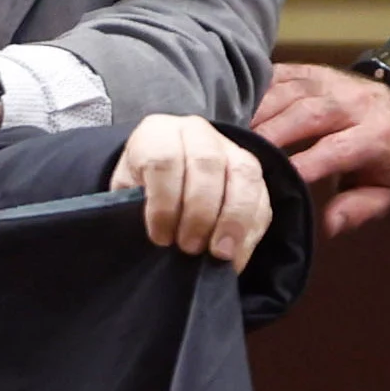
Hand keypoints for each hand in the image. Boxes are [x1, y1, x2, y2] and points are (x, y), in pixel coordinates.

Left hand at [109, 114, 274, 270]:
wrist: (164, 171)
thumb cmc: (142, 186)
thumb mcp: (127, 192)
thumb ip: (134, 207)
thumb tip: (156, 239)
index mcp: (159, 133)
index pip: (164, 160)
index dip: (164, 203)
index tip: (160, 237)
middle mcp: (197, 133)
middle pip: (207, 164)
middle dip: (200, 212)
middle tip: (189, 247)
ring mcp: (231, 150)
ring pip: (243, 176)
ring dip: (233, 219)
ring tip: (219, 254)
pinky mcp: (255, 174)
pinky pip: (262, 199)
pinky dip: (250, 232)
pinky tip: (235, 257)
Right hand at [249, 61, 389, 237]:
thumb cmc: (388, 158)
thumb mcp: (387, 191)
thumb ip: (358, 209)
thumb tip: (327, 225)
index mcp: (375, 134)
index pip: (333, 150)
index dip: (300, 166)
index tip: (269, 185)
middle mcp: (351, 102)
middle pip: (304, 114)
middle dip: (269, 136)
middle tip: (237, 158)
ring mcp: (328, 81)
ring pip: (287, 93)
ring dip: (255, 114)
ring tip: (229, 136)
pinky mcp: (310, 70)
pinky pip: (278, 76)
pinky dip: (254, 92)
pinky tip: (234, 110)